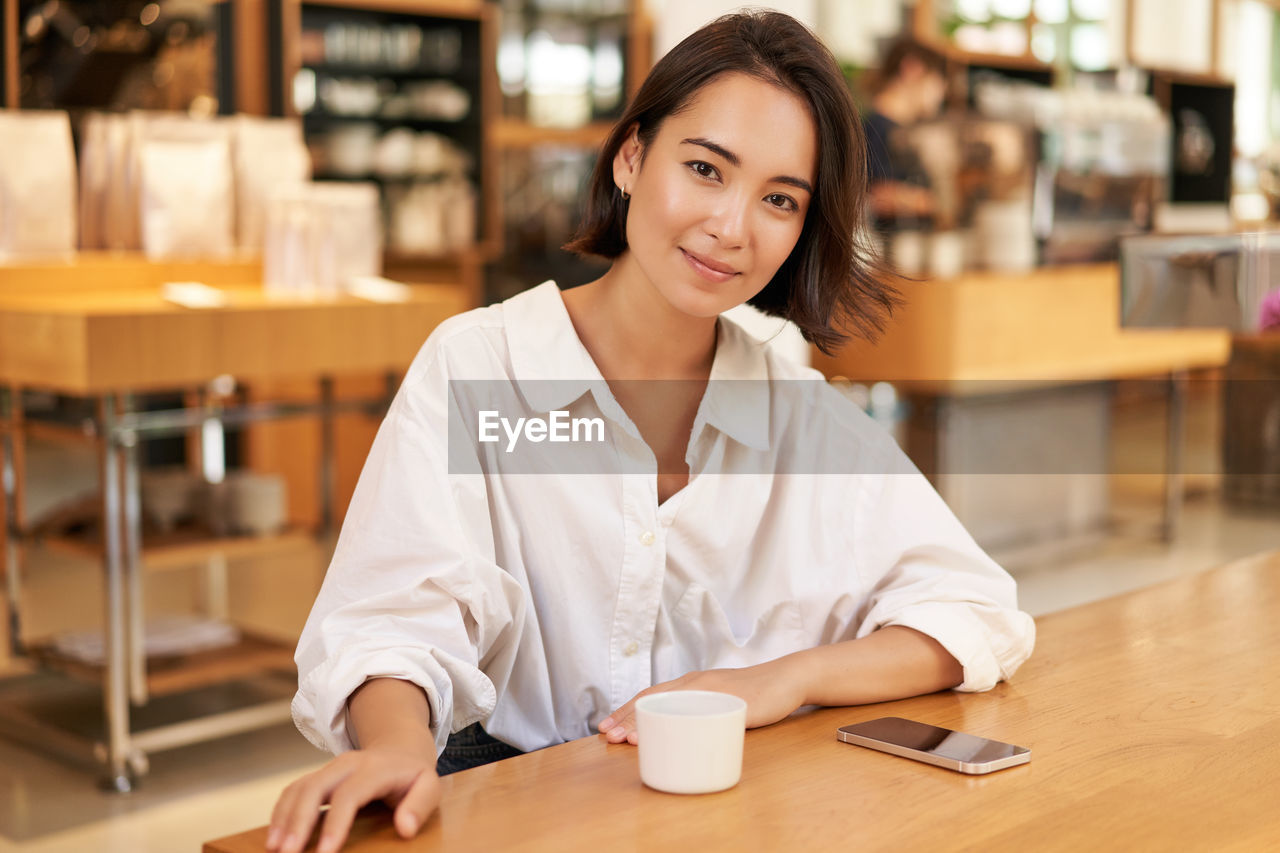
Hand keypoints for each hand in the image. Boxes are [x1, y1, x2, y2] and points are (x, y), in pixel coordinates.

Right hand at [266, 744, 439, 852]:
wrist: (400, 748)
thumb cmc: (413, 774)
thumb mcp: (429, 786)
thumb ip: (420, 805)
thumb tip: (405, 828)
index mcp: (375, 768)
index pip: (349, 794)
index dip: (335, 824)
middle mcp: (347, 764)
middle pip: (315, 788)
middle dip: (298, 821)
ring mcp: (330, 768)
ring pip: (299, 787)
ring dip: (283, 818)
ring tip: (274, 848)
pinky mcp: (319, 776)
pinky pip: (294, 790)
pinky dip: (281, 811)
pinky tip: (275, 835)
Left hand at [597, 660, 806, 744]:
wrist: (788, 679)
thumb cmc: (753, 694)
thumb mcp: (719, 702)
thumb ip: (699, 713)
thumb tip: (677, 737)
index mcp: (692, 684)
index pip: (651, 696)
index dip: (626, 711)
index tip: (605, 727)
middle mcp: (698, 684)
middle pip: (655, 699)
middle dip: (628, 717)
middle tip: (607, 735)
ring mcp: (714, 691)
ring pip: (672, 704)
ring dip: (647, 721)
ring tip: (628, 738)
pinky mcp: (733, 703)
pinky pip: (703, 713)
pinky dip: (683, 723)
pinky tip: (672, 734)